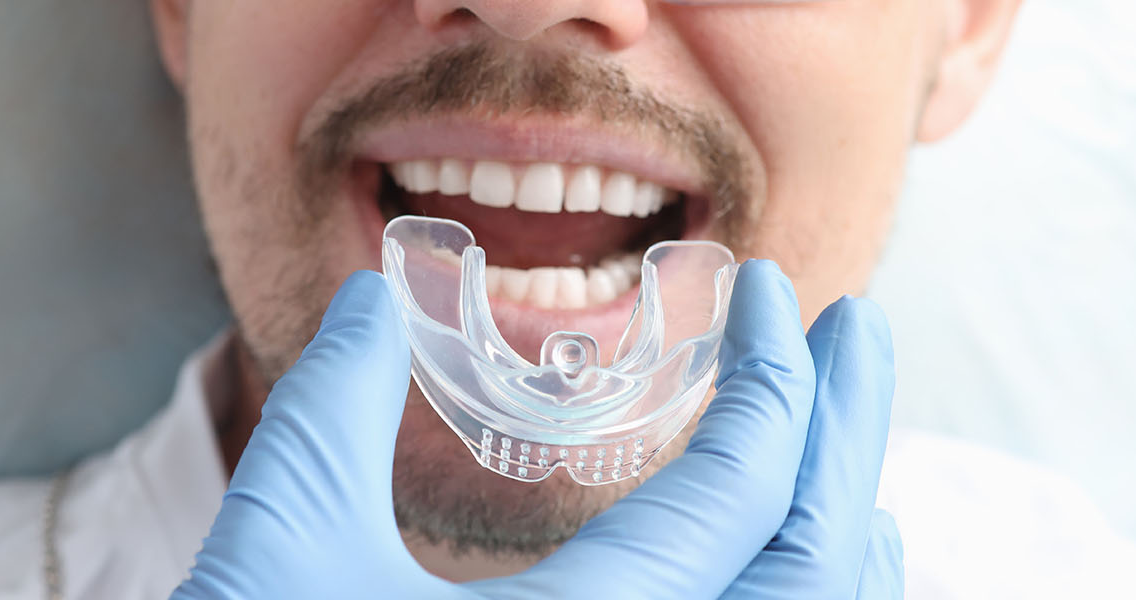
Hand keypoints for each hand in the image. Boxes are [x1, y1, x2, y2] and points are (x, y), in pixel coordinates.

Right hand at [174, 261, 900, 598]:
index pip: (742, 489)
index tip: (758, 287)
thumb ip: (332, 407)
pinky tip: (788, 576)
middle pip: (818, 563)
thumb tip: (374, 297)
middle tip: (853, 330)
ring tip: (837, 445)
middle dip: (848, 429)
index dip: (772, 370)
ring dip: (842, 530)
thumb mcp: (282, 546)